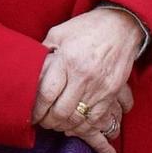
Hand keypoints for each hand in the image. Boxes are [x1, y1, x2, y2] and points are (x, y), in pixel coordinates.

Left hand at [31, 7, 142, 152]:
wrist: (122, 25)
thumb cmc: (86, 28)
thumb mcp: (59, 33)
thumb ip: (44, 53)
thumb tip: (29, 71)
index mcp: (67, 60)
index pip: (46, 94)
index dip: (36, 110)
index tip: (31, 116)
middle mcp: (84, 76)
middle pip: (61, 111)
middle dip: (48, 122)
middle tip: (42, 122)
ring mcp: (100, 87)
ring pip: (78, 119)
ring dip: (63, 126)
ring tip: (55, 124)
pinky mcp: (112, 92)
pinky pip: (96, 119)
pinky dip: (83, 127)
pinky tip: (74, 125)